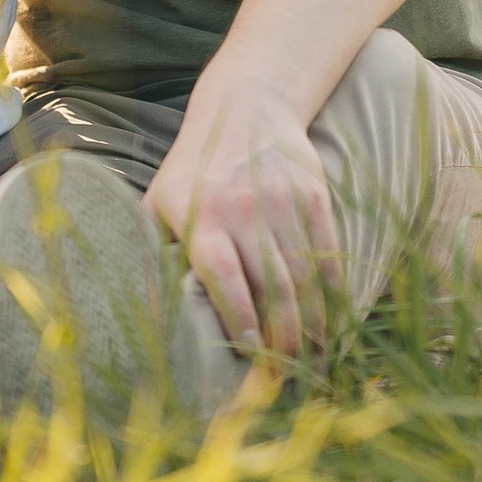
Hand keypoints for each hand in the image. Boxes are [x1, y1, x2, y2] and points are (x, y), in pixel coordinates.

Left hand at [145, 70, 343, 360]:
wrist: (247, 107)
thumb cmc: (193, 170)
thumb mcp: (159, 205)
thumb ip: (153, 256)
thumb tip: (147, 316)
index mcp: (203, 218)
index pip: (225, 279)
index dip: (240, 320)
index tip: (250, 354)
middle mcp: (246, 211)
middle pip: (273, 286)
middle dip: (283, 337)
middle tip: (285, 374)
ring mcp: (285, 203)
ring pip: (305, 276)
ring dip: (313, 324)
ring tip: (312, 359)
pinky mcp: (315, 196)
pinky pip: (329, 254)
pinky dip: (334, 293)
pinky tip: (334, 322)